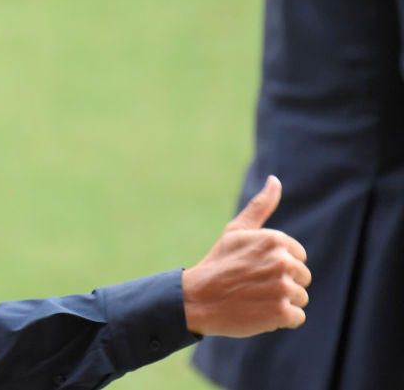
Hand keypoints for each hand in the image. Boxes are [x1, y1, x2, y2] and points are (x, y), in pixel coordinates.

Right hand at [182, 175, 310, 336]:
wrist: (197, 299)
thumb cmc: (218, 263)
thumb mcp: (236, 230)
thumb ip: (260, 206)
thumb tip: (275, 180)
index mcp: (275, 240)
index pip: (298, 257)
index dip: (277, 265)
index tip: (254, 268)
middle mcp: (282, 262)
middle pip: (302, 278)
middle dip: (282, 283)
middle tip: (253, 285)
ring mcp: (283, 288)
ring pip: (300, 298)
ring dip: (281, 302)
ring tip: (254, 299)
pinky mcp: (282, 313)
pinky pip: (296, 317)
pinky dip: (280, 319)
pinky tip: (258, 312)